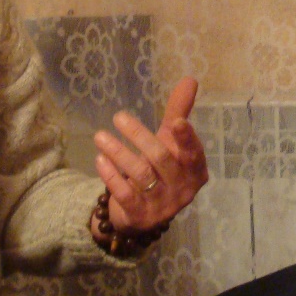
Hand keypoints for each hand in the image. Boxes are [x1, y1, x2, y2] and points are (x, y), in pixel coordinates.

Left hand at [92, 77, 208, 235]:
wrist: (143, 213)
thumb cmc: (161, 170)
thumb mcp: (170, 142)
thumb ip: (179, 112)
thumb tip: (190, 79)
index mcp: (195, 170)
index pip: (193, 153)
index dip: (186, 138)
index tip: (175, 122)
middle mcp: (182, 189)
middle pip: (162, 159)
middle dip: (140, 136)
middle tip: (118, 116)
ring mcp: (162, 205)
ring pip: (141, 175)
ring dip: (119, 153)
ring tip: (99, 136)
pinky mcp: (140, 215)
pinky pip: (125, 193)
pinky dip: (112, 176)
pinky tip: (100, 159)